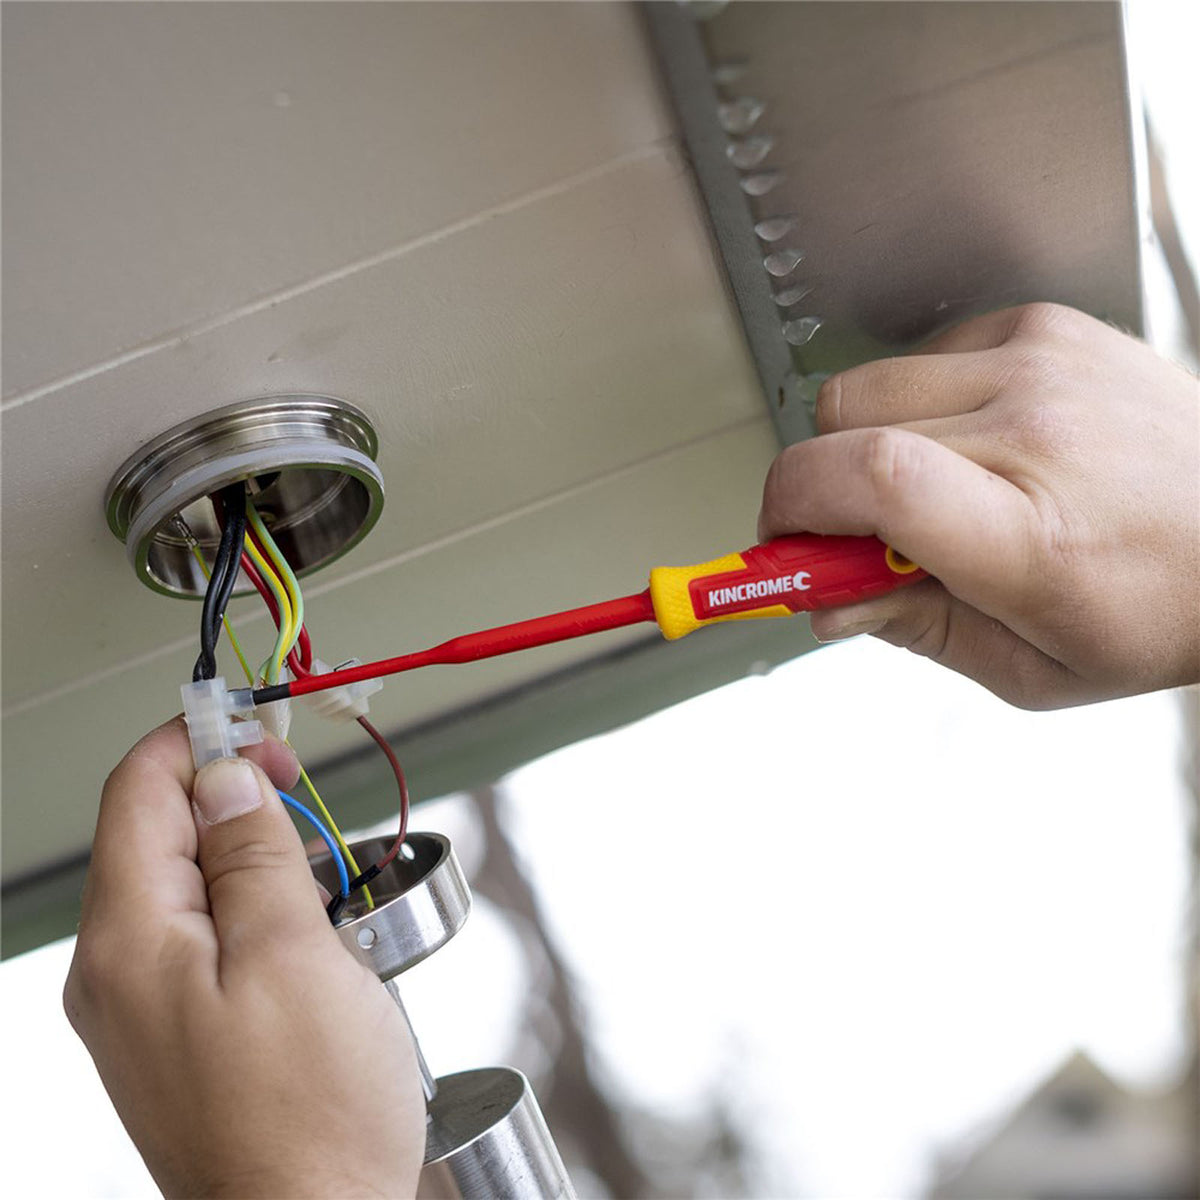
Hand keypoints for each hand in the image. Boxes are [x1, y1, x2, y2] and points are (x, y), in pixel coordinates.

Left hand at [64, 718, 424, 1197]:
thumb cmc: (307, 1116)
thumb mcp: (294, 954)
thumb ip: (253, 854)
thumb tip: (224, 778)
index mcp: (131, 942)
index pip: (138, 793)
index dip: (197, 740)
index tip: (258, 724)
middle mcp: (118, 972)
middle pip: (159, 835)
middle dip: (231, 797)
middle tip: (301, 794)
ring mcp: (145, 1008)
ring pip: (188, 884)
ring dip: (252, 856)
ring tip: (316, 880)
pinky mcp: (181, 1032)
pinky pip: (204, 937)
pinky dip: (253, 909)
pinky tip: (305, 934)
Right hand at [758, 303, 1199, 707]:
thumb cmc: (1161, 603)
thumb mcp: (1032, 668)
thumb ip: (911, 631)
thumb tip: (822, 597)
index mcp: (1033, 536)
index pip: (872, 481)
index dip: (792, 506)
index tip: (779, 544)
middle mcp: (1036, 431)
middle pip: (841, 426)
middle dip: (816, 491)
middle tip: (848, 538)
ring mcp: (1040, 364)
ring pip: (863, 387)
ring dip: (859, 445)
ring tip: (922, 492)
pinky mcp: (1042, 327)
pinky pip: (917, 360)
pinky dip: (912, 407)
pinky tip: (966, 446)